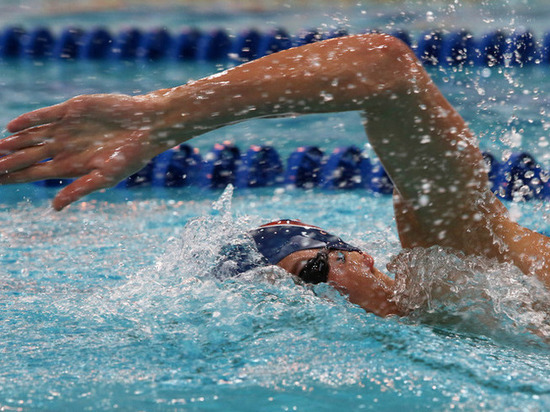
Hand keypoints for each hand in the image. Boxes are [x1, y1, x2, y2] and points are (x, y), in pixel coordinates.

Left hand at [1, 94, 166, 209]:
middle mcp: (64, 147)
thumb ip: (79, 189)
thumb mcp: (106, 177)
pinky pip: (45, 116)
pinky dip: (29, 121)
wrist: (147, 126)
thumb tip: (55, 208)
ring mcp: (66, 128)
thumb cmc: (132, 155)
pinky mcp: (72, 110)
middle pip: (27, 155)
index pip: (33, 172)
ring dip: (12, 143)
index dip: (13, 177)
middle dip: (6, 161)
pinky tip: (12, 128)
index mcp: (70, 165)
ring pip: (31, 135)